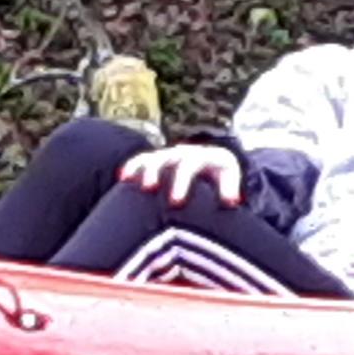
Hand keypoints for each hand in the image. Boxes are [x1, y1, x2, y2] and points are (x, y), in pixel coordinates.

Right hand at [119, 141, 242, 204]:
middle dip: (156, 173)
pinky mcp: (157, 160)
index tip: (175, 202)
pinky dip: (132, 167)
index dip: (181, 182)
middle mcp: (183, 152)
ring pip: (151, 158)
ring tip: (130, 184)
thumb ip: (229, 189)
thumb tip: (230, 201)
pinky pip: (141, 160)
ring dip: (141, 170)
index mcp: (202, 156)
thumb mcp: (228, 178)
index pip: (189, 165)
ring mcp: (169, 155)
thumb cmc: (221, 175)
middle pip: (166, 159)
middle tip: (149, 190)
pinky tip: (122, 178)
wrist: (212, 162)